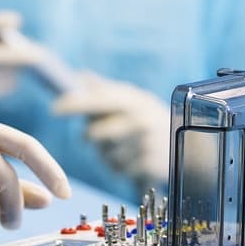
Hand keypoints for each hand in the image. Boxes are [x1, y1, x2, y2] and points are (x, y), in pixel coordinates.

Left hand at [52, 72, 170, 187]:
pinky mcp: (150, 166)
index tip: (54, 109)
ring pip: (105, 155)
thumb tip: (77, 75)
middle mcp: (141, 119)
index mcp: (133, 99)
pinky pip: (118, 170)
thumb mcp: (131, 99)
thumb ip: (103, 89)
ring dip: (106, 154)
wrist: (190, 147)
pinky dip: (119, 167)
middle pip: (96, 134)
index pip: (97, 99)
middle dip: (91, 137)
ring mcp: (147, 144)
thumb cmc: (148, 120)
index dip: (73, 104)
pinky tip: (132, 160)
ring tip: (122, 147)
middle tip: (95, 136)